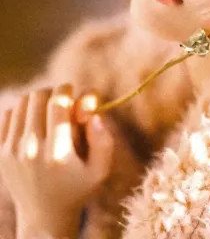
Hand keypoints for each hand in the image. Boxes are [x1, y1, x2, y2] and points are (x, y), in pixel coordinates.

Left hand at [0, 84, 113, 237]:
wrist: (44, 214)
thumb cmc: (79, 187)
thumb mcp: (101, 170)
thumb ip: (104, 141)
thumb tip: (93, 115)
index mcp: (58, 153)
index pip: (57, 102)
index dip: (67, 90)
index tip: (74, 94)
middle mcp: (31, 149)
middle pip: (38, 96)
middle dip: (54, 93)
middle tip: (64, 105)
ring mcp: (12, 150)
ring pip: (23, 102)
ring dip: (40, 101)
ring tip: (51, 113)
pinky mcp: (1, 151)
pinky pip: (10, 113)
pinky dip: (24, 110)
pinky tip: (36, 122)